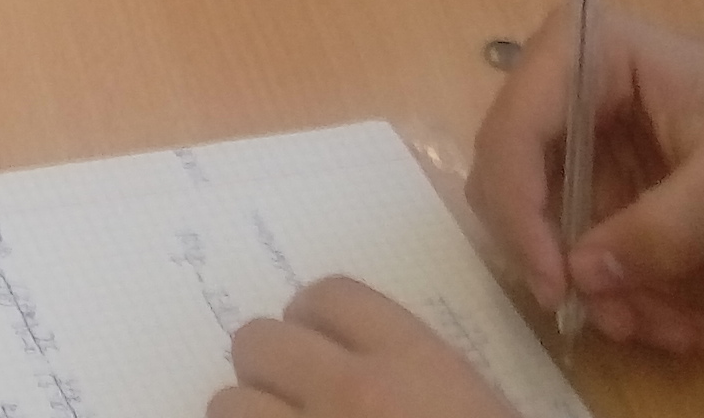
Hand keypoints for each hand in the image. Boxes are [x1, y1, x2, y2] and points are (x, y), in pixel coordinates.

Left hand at [211, 278, 520, 417]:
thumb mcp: (475, 415)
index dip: (317, 322)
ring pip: (228, 404)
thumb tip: (348, 369)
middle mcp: (351, 391)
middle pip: (260, 340)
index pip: (330, 297)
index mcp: (415, 365)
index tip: (322, 349)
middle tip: (296, 401)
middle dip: (272, 370)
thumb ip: (415, 383)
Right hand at [466, 7, 703, 354]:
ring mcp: (579, 141)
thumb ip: (664, 227)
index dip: (521, 213)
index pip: (513, 133)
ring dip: (601, 293)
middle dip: (563, 263)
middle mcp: (561, 89)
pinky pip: (584, 252)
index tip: (559, 287)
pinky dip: (624, 295)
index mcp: (585, 51)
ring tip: (671, 330)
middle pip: (514, 187)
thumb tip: (583, 278)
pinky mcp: (600, 186)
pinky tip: (679, 322)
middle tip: (616, 321)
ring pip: (548, 232)